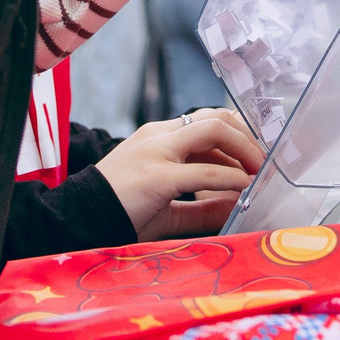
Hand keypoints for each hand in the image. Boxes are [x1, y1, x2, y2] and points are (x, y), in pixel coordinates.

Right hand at [94, 107, 264, 240]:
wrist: (76, 221)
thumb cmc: (120, 212)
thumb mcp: (168, 206)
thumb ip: (203, 206)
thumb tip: (240, 206)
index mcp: (158, 137)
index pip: (207, 121)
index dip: (237, 134)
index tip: (254, 155)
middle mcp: (159, 136)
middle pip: (215, 118)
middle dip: (247, 136)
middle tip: (263, 161)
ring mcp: (157, 152)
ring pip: (213, 131)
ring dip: (245, 149)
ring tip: (258, 171)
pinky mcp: (157, 176)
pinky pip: (205, 172)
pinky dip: (231, 178)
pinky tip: (243, 188)